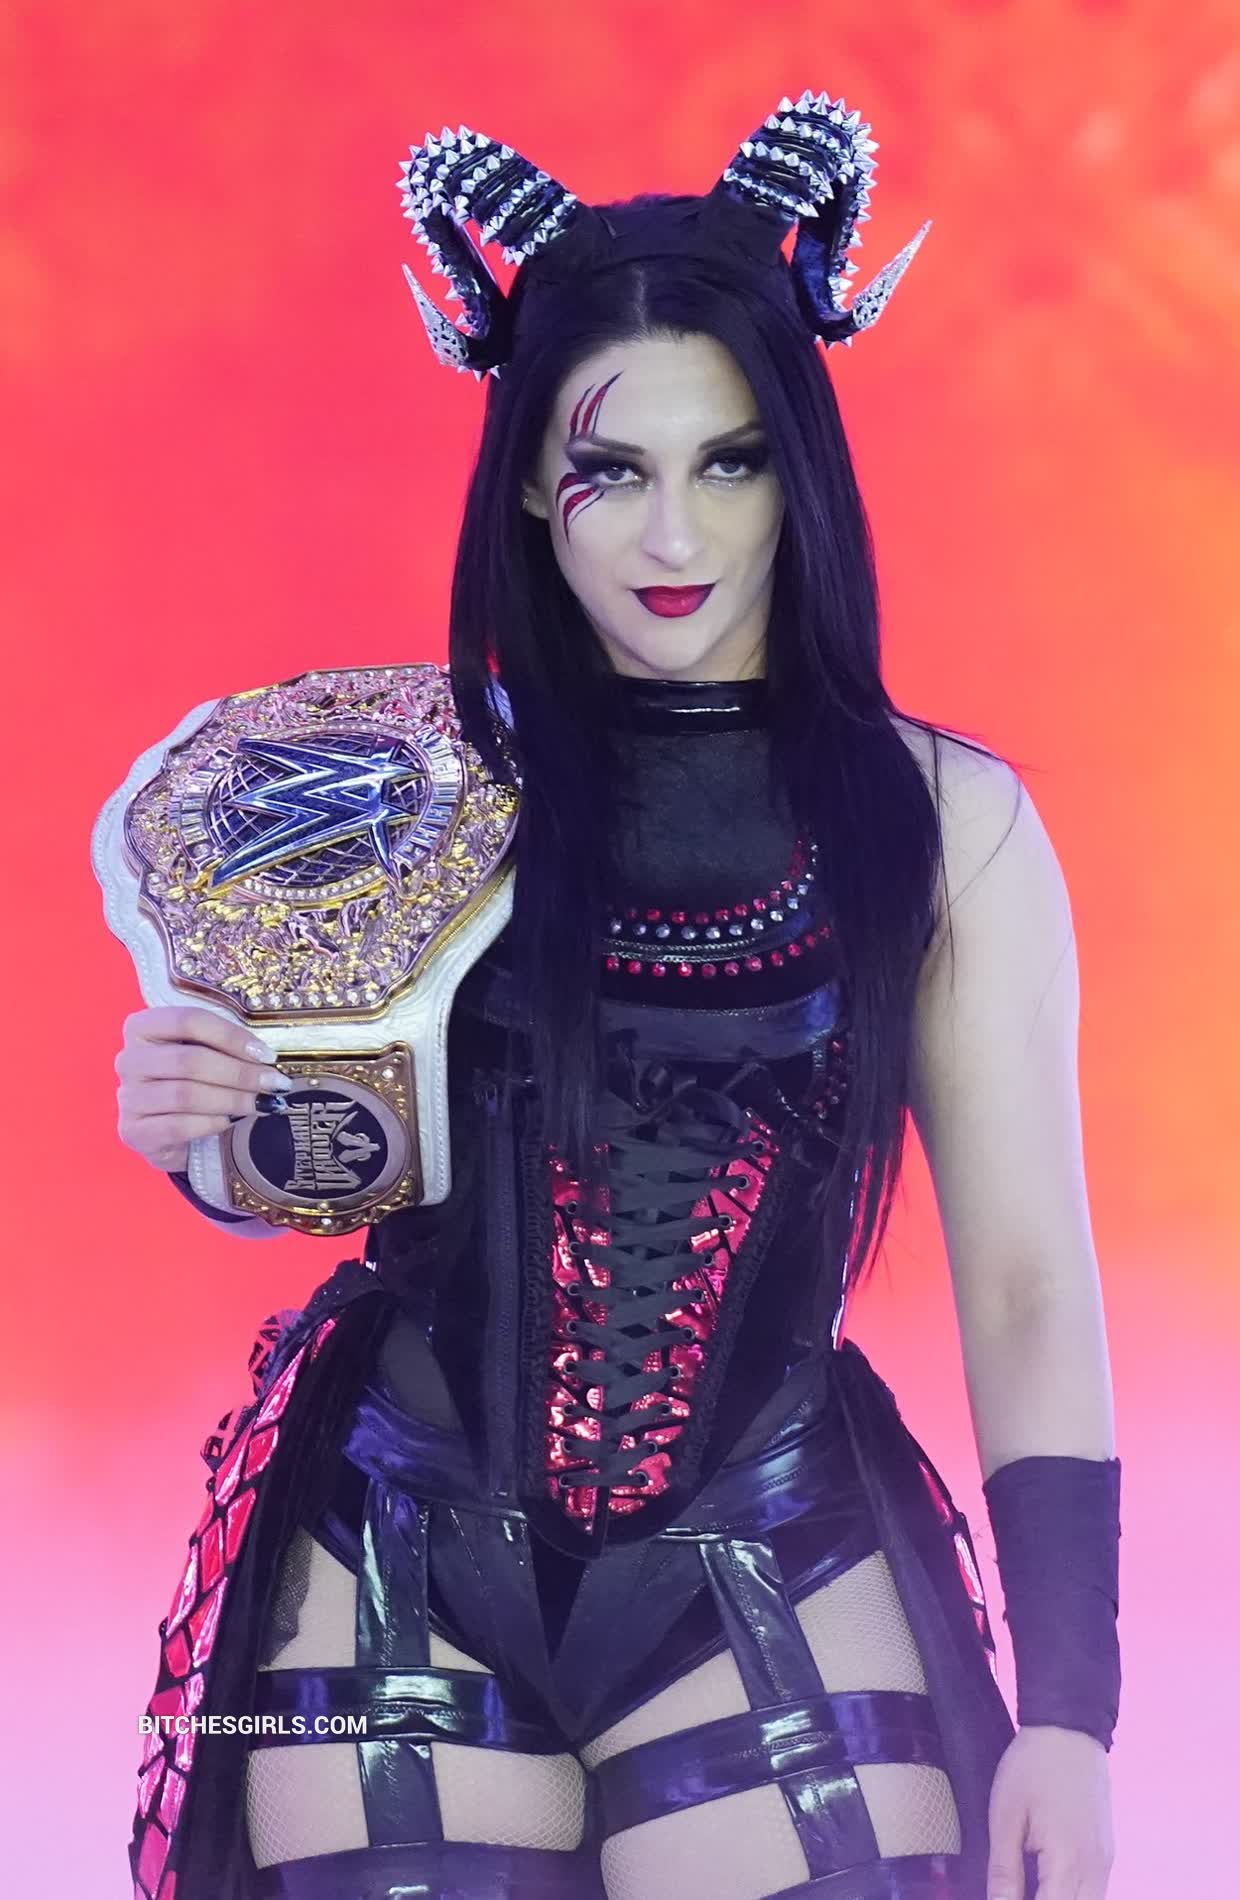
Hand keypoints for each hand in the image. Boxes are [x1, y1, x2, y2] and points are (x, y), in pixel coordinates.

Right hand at [114, 1005, 292, 1173]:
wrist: (166, 1131)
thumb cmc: (190, 1081)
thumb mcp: (203, 1054)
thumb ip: (224, 1047)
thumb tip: (267, 1058)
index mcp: (143, 1027)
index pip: (188, 1021)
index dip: (231, 1036)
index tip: (266, 1055)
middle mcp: (129, 1059)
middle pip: (189, 1060)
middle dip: (239, 1073)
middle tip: (273, 1084)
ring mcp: (128, 1097)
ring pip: (186, 1095)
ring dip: (232, 1099)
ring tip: (262, 1104)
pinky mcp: (133, 1131)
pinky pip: (178, 1126)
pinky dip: (212, 1123)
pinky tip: (232, 1121)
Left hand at [987, 1724, 1113, 1898]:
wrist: (1069, 1729)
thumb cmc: (1032, 1768)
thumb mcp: (1006, 1818)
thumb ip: (1004, 1873)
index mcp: (1068, 1863)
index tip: (1007, 1896)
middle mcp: (1095, 1871)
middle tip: (1015, 1890)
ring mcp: (1105, 1862)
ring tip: (1031, 1886)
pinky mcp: (1107, 1852)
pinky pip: (1094, 1891)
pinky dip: (1072, 1895)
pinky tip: (1048, 1884)